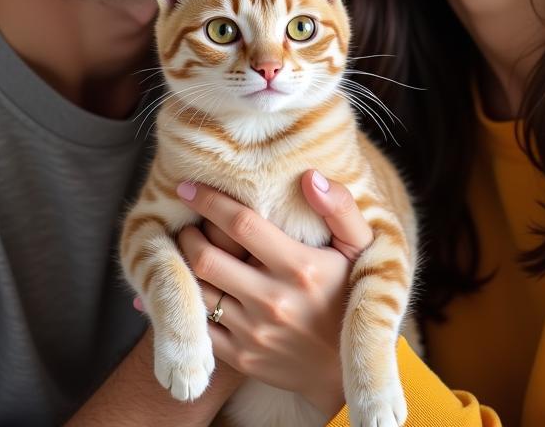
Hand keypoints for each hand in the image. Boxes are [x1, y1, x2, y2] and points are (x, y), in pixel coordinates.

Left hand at [172, 171, 372, 418]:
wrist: (349, 367)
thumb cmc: (352, 295)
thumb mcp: (362, 249)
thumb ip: (341, 208)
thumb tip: (311, 176)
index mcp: (301, 267)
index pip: (241, 224)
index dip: (210, 201)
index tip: (188, 187)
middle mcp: (274, 300)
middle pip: (207, 257)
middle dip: (187, 233)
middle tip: (186, 222)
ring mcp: (255, 332)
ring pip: (197, 291)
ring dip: (183, 266)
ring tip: (184, 251)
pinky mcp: (242, 357)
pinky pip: (199, 326)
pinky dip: (185, 303)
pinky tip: (186, 287)